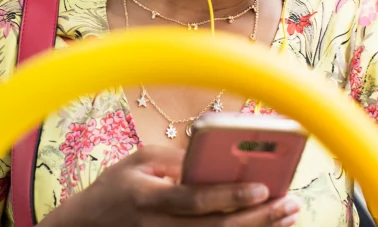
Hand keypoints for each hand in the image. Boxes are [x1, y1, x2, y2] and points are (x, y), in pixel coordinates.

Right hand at [43, 146, 300, 226]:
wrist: (87, 226)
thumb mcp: (137, 162)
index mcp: (149, 198)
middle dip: (258, 218)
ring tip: (287, 216)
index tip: (262, 188)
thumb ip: (174, 159)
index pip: (194, 200)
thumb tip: (216, 159)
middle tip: (290, 203)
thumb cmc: (116, 188)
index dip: (229, 196)